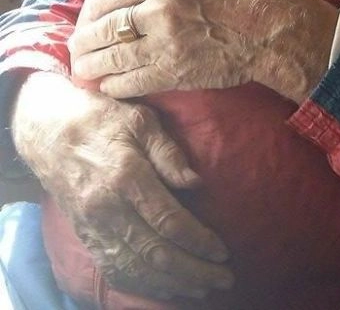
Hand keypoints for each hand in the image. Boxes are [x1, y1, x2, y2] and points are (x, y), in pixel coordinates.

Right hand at [11, 72, 233, 300]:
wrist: (49, 129)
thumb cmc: (103, 118)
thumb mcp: (141, 120)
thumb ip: (169, 152)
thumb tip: (196, 183)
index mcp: (127, 177)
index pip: (169, 222)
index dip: (199, 241)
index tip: (222, 252)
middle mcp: (108, 209)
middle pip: (155, 254)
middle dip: (193, 271)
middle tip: (223, 279)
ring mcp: (93, 226)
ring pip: (135, 269)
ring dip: (170, 285)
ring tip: (200, 289)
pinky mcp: (85, 235)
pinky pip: (113, 269)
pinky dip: (140, 285)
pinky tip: (164, 288)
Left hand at [70, 0, 338, 102]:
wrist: (275, 29)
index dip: (96, 8)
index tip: (89, 17)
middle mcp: (160, 7)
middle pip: (107, 25)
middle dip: (86, 39)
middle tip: (76, 48)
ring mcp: (166, 41)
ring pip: (114, 55)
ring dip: (93, 65)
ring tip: (83, 70)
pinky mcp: (175, 71)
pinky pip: (133, 80)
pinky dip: (116, 85)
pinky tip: (108, 86)